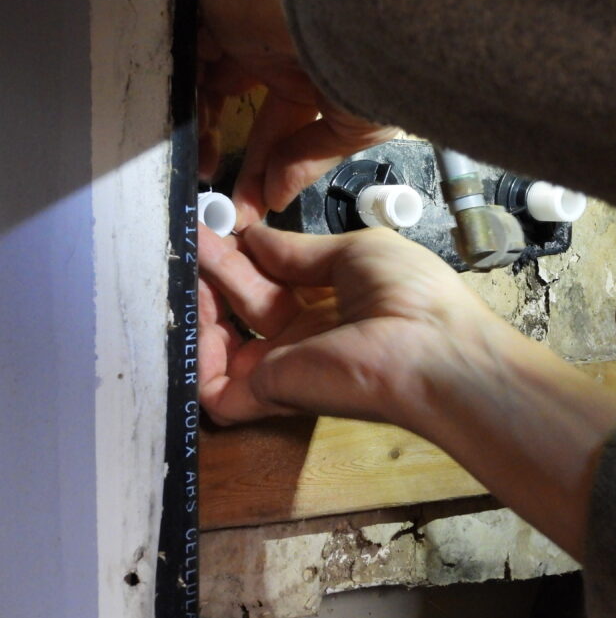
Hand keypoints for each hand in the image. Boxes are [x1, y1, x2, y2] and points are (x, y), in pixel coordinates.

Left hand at [198, 0, 397, 226]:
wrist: (366, 26)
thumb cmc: (373, 77)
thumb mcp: (349, 132)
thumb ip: (306, 162)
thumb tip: (274, 201)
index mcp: (311, 79)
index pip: (276, 126)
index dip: (263, 167)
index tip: (252, 209)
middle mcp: (276, 53)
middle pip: (232, 102)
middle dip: (222, 150)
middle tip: (217, 198)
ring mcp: (246, 29)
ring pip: (202, 76)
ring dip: (197, 125)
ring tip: (201, 166)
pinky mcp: (219, 9)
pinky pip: (184, 44)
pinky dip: (177, 81)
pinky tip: (182, 121)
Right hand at [198, 223, 507, 426]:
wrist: (430, 348)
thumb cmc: (409, 292)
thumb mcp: (355, 252)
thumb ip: (299, 251)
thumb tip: (256, 237)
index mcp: (335, 297)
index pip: (277, 274)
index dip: (247, 251)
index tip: (217, 225)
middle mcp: (309, 331)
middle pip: (248, 300)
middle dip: (217, 266)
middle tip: (189, 237)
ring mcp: (288, 364)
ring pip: (224, 341)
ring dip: (200, 305)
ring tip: (184, 265)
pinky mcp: (271, 392)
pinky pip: (217, 388)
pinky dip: (195, 360)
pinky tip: (188, 315)